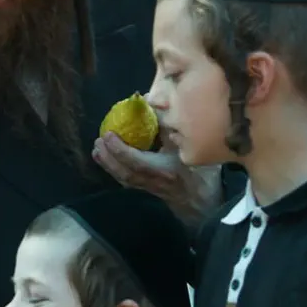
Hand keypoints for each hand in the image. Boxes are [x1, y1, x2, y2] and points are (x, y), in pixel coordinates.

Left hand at [93, 128, 221, 226]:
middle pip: (125, 172)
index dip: (120, 149)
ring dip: (109, 165)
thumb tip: (150, 103)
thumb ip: (171, 126)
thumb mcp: (191, 146)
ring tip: (97, 150)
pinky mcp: (151, 192)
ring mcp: (151, 189)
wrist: (209, 203)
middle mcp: (155, 182)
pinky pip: (130, 182)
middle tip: (98, 141)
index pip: (137, 161)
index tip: (108, 134)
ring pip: (125, 179)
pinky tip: (111, 163)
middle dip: (109, 158)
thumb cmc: (204, 173)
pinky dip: (117, 171)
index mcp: (166, 170)